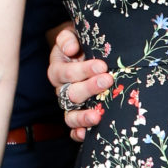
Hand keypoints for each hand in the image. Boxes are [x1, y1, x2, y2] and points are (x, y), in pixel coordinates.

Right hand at [48, 24, 110, 142]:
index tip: (102, 66)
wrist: (93, 52)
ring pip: (69, 115)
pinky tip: (86, 134)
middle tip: (108, 80)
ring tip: (97, 116)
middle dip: (89, 88)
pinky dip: (78, 133)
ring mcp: (70, 105)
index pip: (66, 72)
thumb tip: (70, 49)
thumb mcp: (76, 33)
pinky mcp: (78, 116)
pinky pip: (74, 129)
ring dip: (82, 116)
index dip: (82, 70)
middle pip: (70, 93)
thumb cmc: (85, 42)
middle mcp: (62, 88)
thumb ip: (69, 37)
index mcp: (59, 68)